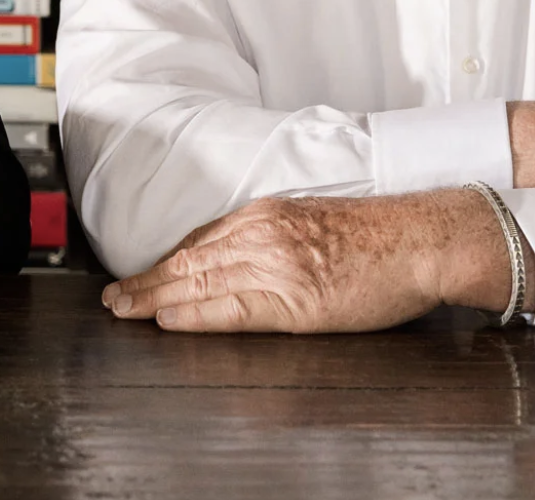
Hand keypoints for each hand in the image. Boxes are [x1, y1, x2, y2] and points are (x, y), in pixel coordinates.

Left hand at [102, 189, 512, 333]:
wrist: (421, 239)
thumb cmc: (378, 235)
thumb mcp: (311, 220)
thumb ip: (272, 234)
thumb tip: (238, 254)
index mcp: (266, 214)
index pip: (199, 240)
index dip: (164, 262)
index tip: (138, 276)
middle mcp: (263, 234)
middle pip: (190, 260)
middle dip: (146, 281)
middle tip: (114, 300)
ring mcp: (277, 265)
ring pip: (201, 282)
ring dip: (156, 298)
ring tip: (126, 311)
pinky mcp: (295, 298)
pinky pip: (232, 309)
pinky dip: (195, 315)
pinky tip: (170, 320)